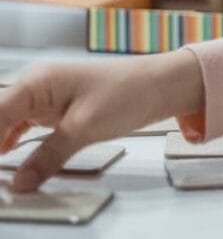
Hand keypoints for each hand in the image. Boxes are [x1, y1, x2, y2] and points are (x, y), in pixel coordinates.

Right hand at [0, 49, 203, 191]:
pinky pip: (24, 125)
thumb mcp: (85, 128)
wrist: (164, 83)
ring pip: (6, 122)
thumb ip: (48, 155)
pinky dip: (14, 141)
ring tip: (4, 169)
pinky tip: (9, 158)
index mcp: (37, 82)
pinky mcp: (57, 108)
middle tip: (1, 172)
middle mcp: (36, 85)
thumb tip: (21, 181)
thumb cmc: (130, 92)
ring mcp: (46, 96)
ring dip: (0, 143)